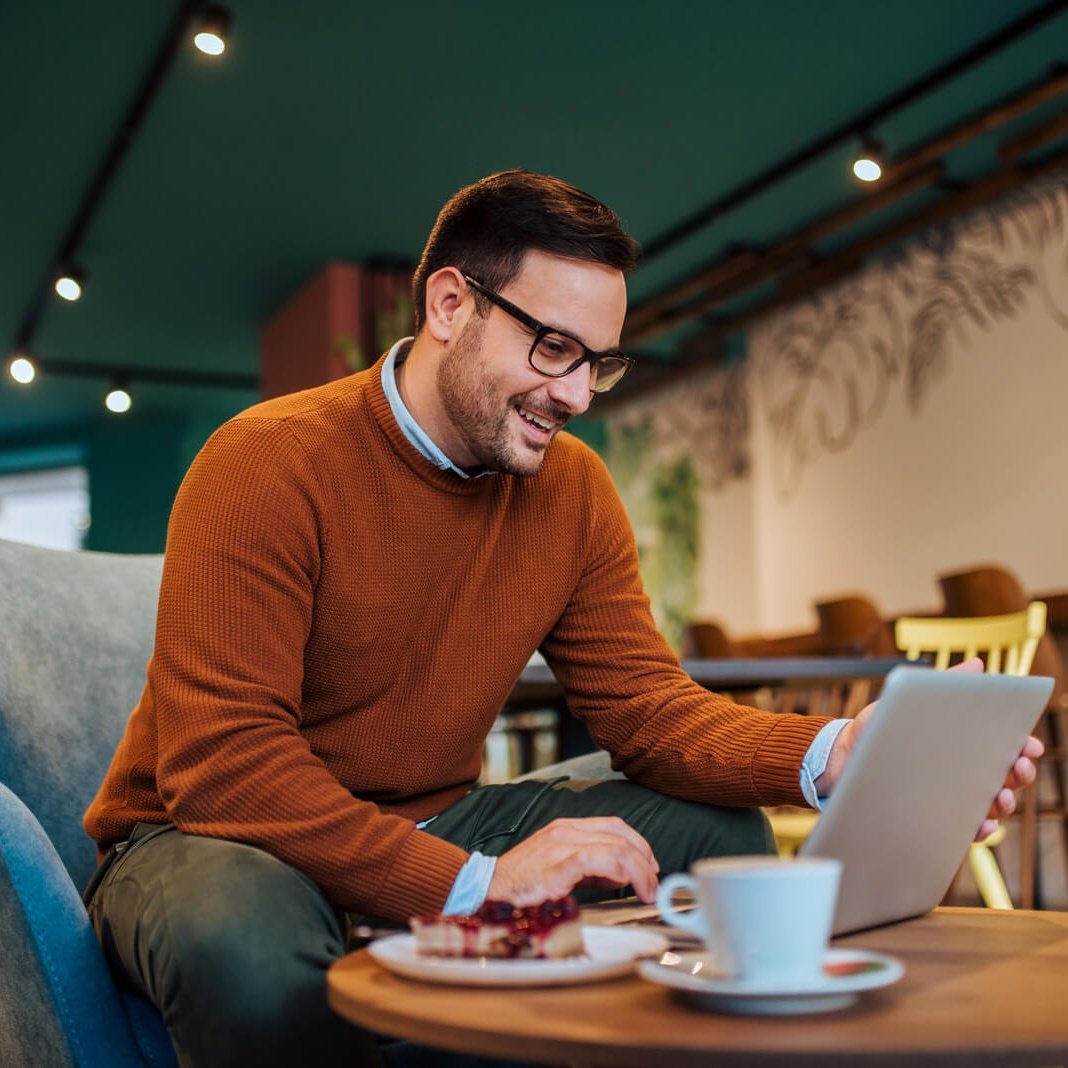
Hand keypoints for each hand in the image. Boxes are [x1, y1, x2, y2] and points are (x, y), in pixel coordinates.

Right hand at [487, 817, 659, 905]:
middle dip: (645, 860)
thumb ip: (590, 869)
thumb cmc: (522, 885)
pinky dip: (622, 872)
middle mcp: (565, 830)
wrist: (488, 891)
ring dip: (640, 870)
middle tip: (654, 884)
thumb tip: (620, 877)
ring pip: (615, 847)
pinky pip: (600, 860)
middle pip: (619, 835)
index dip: (638, 843)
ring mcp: (561, 844)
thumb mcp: (559, 869)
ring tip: (647, 891)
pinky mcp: (559, 864)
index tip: (650, 865)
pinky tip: (628, 887)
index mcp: (566, 828)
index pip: (613, 825)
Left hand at [817, 657, 1043, 840]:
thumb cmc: (879, 726)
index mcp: (964, 741)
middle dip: (1020, 773)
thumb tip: (978, 665)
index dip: (1023, 746)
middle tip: (1018, 769)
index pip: (1005, 744)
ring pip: (992, 804)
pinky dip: (978, 829)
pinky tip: (981, 824)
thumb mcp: (909, 700)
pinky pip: (964, 829)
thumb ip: (945, 685)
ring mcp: (953, 795)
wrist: (842, 756)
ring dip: (1005, 803)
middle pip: (1006, 775)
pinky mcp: (936, 817)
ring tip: (1001, 798)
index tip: (1028, 745)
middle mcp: (964, 770)